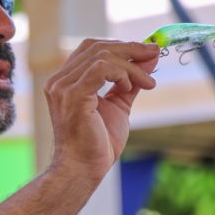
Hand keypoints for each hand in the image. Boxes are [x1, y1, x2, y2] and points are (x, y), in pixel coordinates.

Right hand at [44, 39, 158, 182]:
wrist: (83, 169)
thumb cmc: (97, 143)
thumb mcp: (118, 105)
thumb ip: (130, 81)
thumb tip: (150, 58)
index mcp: (65, 81)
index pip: (92, 48)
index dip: (121, 46)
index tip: (148, 51)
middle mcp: (59, 80)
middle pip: (97, 46)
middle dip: (130, 48)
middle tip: (155, 54)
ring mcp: (63, 87)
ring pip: (102, 56)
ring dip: (131, 66)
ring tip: (147, 82)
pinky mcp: (73, 95)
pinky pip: (101, 68)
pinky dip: (122, 73)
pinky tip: (130, 87)